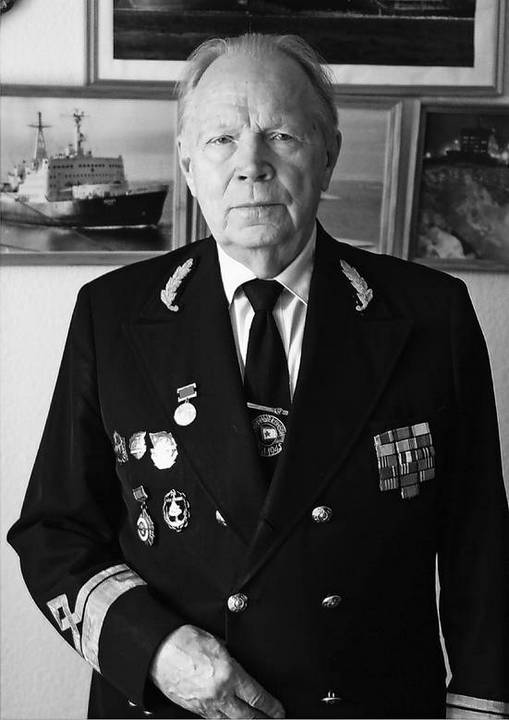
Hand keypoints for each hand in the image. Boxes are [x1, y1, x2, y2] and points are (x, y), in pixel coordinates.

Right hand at [150, 624, 284, 718]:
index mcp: (228, 674)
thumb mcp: (216, 642)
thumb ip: (232, 656)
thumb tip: (239, 662)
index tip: (279, 710)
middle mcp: (219, 694)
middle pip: (247, 716)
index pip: (257, 697)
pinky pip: (214, 719)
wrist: (158, 650)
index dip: (271, 707)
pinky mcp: (193, 709)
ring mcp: (205, 704)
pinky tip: (231, 719)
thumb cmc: (184, 640)